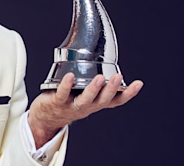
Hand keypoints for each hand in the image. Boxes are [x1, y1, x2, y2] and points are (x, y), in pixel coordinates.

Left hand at [28, 73, 142, 147]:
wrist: (46, 117)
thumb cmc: (67, 102)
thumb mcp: (86, 96)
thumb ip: (97, 86)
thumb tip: (107, 65)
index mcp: (95, 103)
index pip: (116, 100)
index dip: (128, 94)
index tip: (138, 84)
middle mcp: (87, 106)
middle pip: (102, 100)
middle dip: (111, 89)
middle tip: (118, 77)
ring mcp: (72, 105)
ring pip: (85, 100)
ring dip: (93, 90)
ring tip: (99, 78)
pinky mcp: (57, 102)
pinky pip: (63, 94)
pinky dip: (66, 86)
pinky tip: (70, 76)